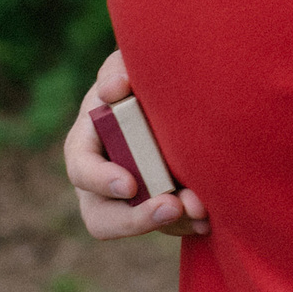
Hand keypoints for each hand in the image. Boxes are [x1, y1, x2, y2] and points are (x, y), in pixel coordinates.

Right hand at [64, 49, 207, 238]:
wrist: (178, 93)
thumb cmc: (140, 78)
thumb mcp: (127, 65)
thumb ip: (117, 71)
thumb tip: (113, 89)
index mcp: (86, 143)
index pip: (81, 168)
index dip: (100, 180)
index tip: (130, 184)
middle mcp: (101, 178)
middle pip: (102, 217)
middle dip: (136, 219)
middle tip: (172, 207)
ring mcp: (129, 198)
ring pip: (140, 226)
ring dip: (170, 222)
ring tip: (201, 210)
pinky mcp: (158, 205)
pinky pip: (168, 226)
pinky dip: (189, 221)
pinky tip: (210, 215)